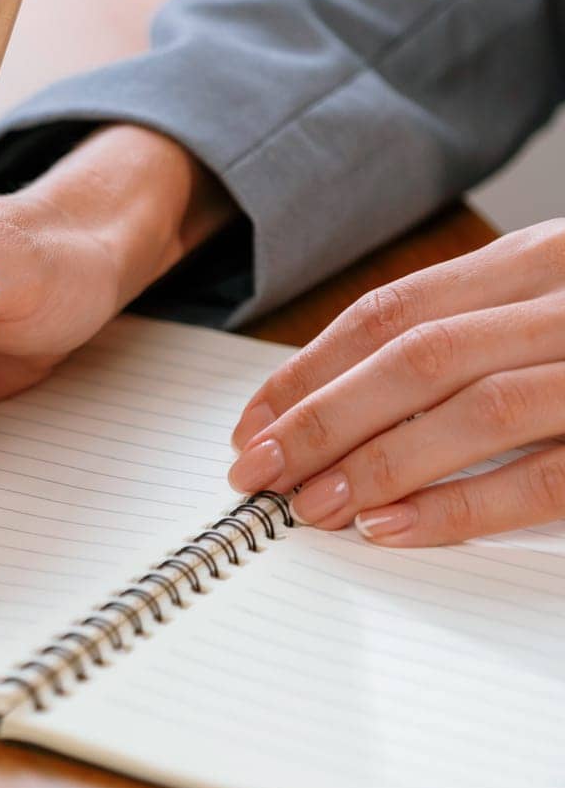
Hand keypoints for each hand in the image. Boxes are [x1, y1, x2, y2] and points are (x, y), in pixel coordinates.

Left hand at [228, 220, 564, 544]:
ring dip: (377, 464)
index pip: (394, 312)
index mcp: (533, 261)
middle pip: (419, 358)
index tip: (252, 421)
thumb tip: (337, 399)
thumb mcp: (545, 302)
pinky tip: (390, 526)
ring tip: (309, 506)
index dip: (310, 369)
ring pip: (476, 412)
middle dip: (322, 418)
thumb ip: (466, 331)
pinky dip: (458, 506)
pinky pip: (539, 479)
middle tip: (258, 470)